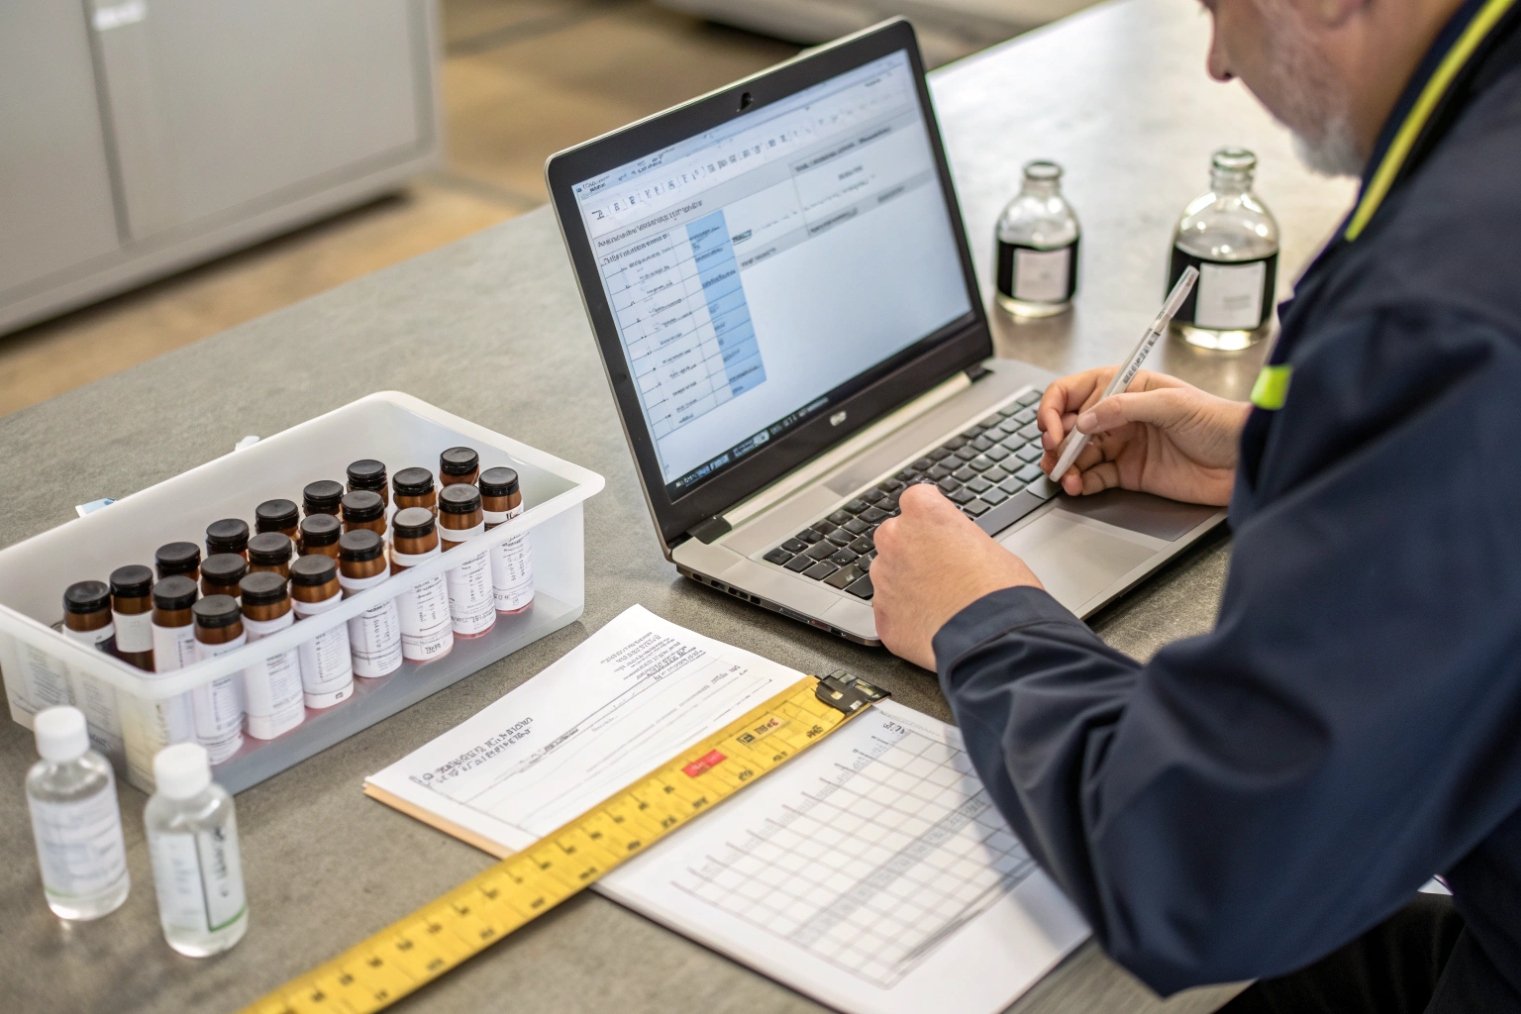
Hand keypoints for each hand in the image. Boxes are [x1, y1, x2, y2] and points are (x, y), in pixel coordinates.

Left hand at [872, 483, 1043, 669]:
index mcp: (922, 512)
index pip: (916, 500)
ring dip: (906, 583)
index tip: (941, 531)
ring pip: (888, 574)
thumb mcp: (989, 545)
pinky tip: (931, 624)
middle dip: (912, 549)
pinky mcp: (882, 616)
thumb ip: (957, 538)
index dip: (931, 519)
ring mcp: (883, 579)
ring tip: (939, 601)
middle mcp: (894, 539)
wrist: (994, 638)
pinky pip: (890, 610)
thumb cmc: (1001, 590)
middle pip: (895, 536)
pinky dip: (905, 616)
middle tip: (941, 569)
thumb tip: (955, 549)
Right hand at [1037, 368, 1248, 505]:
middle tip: (1057, 457)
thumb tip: (1084, 420)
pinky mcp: (1129, 473)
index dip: (1055, 410)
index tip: (1053, 430)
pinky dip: (1081, 483)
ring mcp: (1122, 445)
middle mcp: (1119, 416)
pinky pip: (1094, 477)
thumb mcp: (1172, 404)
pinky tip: (1078, 486)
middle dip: (1057, 442)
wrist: (1243, 460)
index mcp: (1125, 389)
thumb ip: (1124, 408)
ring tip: (1066, 478)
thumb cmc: (1218, 421)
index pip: (1074, 393)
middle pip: (1070, 426)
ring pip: (1078, 454)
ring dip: (1066, 466)